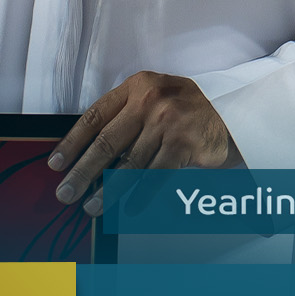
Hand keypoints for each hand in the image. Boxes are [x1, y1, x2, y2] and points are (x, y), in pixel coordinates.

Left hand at [48, 71, 243, 215]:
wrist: (238, 112)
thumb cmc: (192, 110)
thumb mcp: (159, 97)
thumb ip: (128, 115)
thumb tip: (90, 152)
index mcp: (138, 86)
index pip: (94, 116)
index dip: (72, 142)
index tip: (56, 163)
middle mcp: (151, 100)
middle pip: (106, 142)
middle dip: (82, 172)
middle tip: (66, 192)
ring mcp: (168, 122)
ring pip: (128, 164)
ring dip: (107, 190)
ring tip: (91, 207)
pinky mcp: (184, 144)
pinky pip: (154, 176)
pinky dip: (139, 195)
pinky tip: (127, 208)